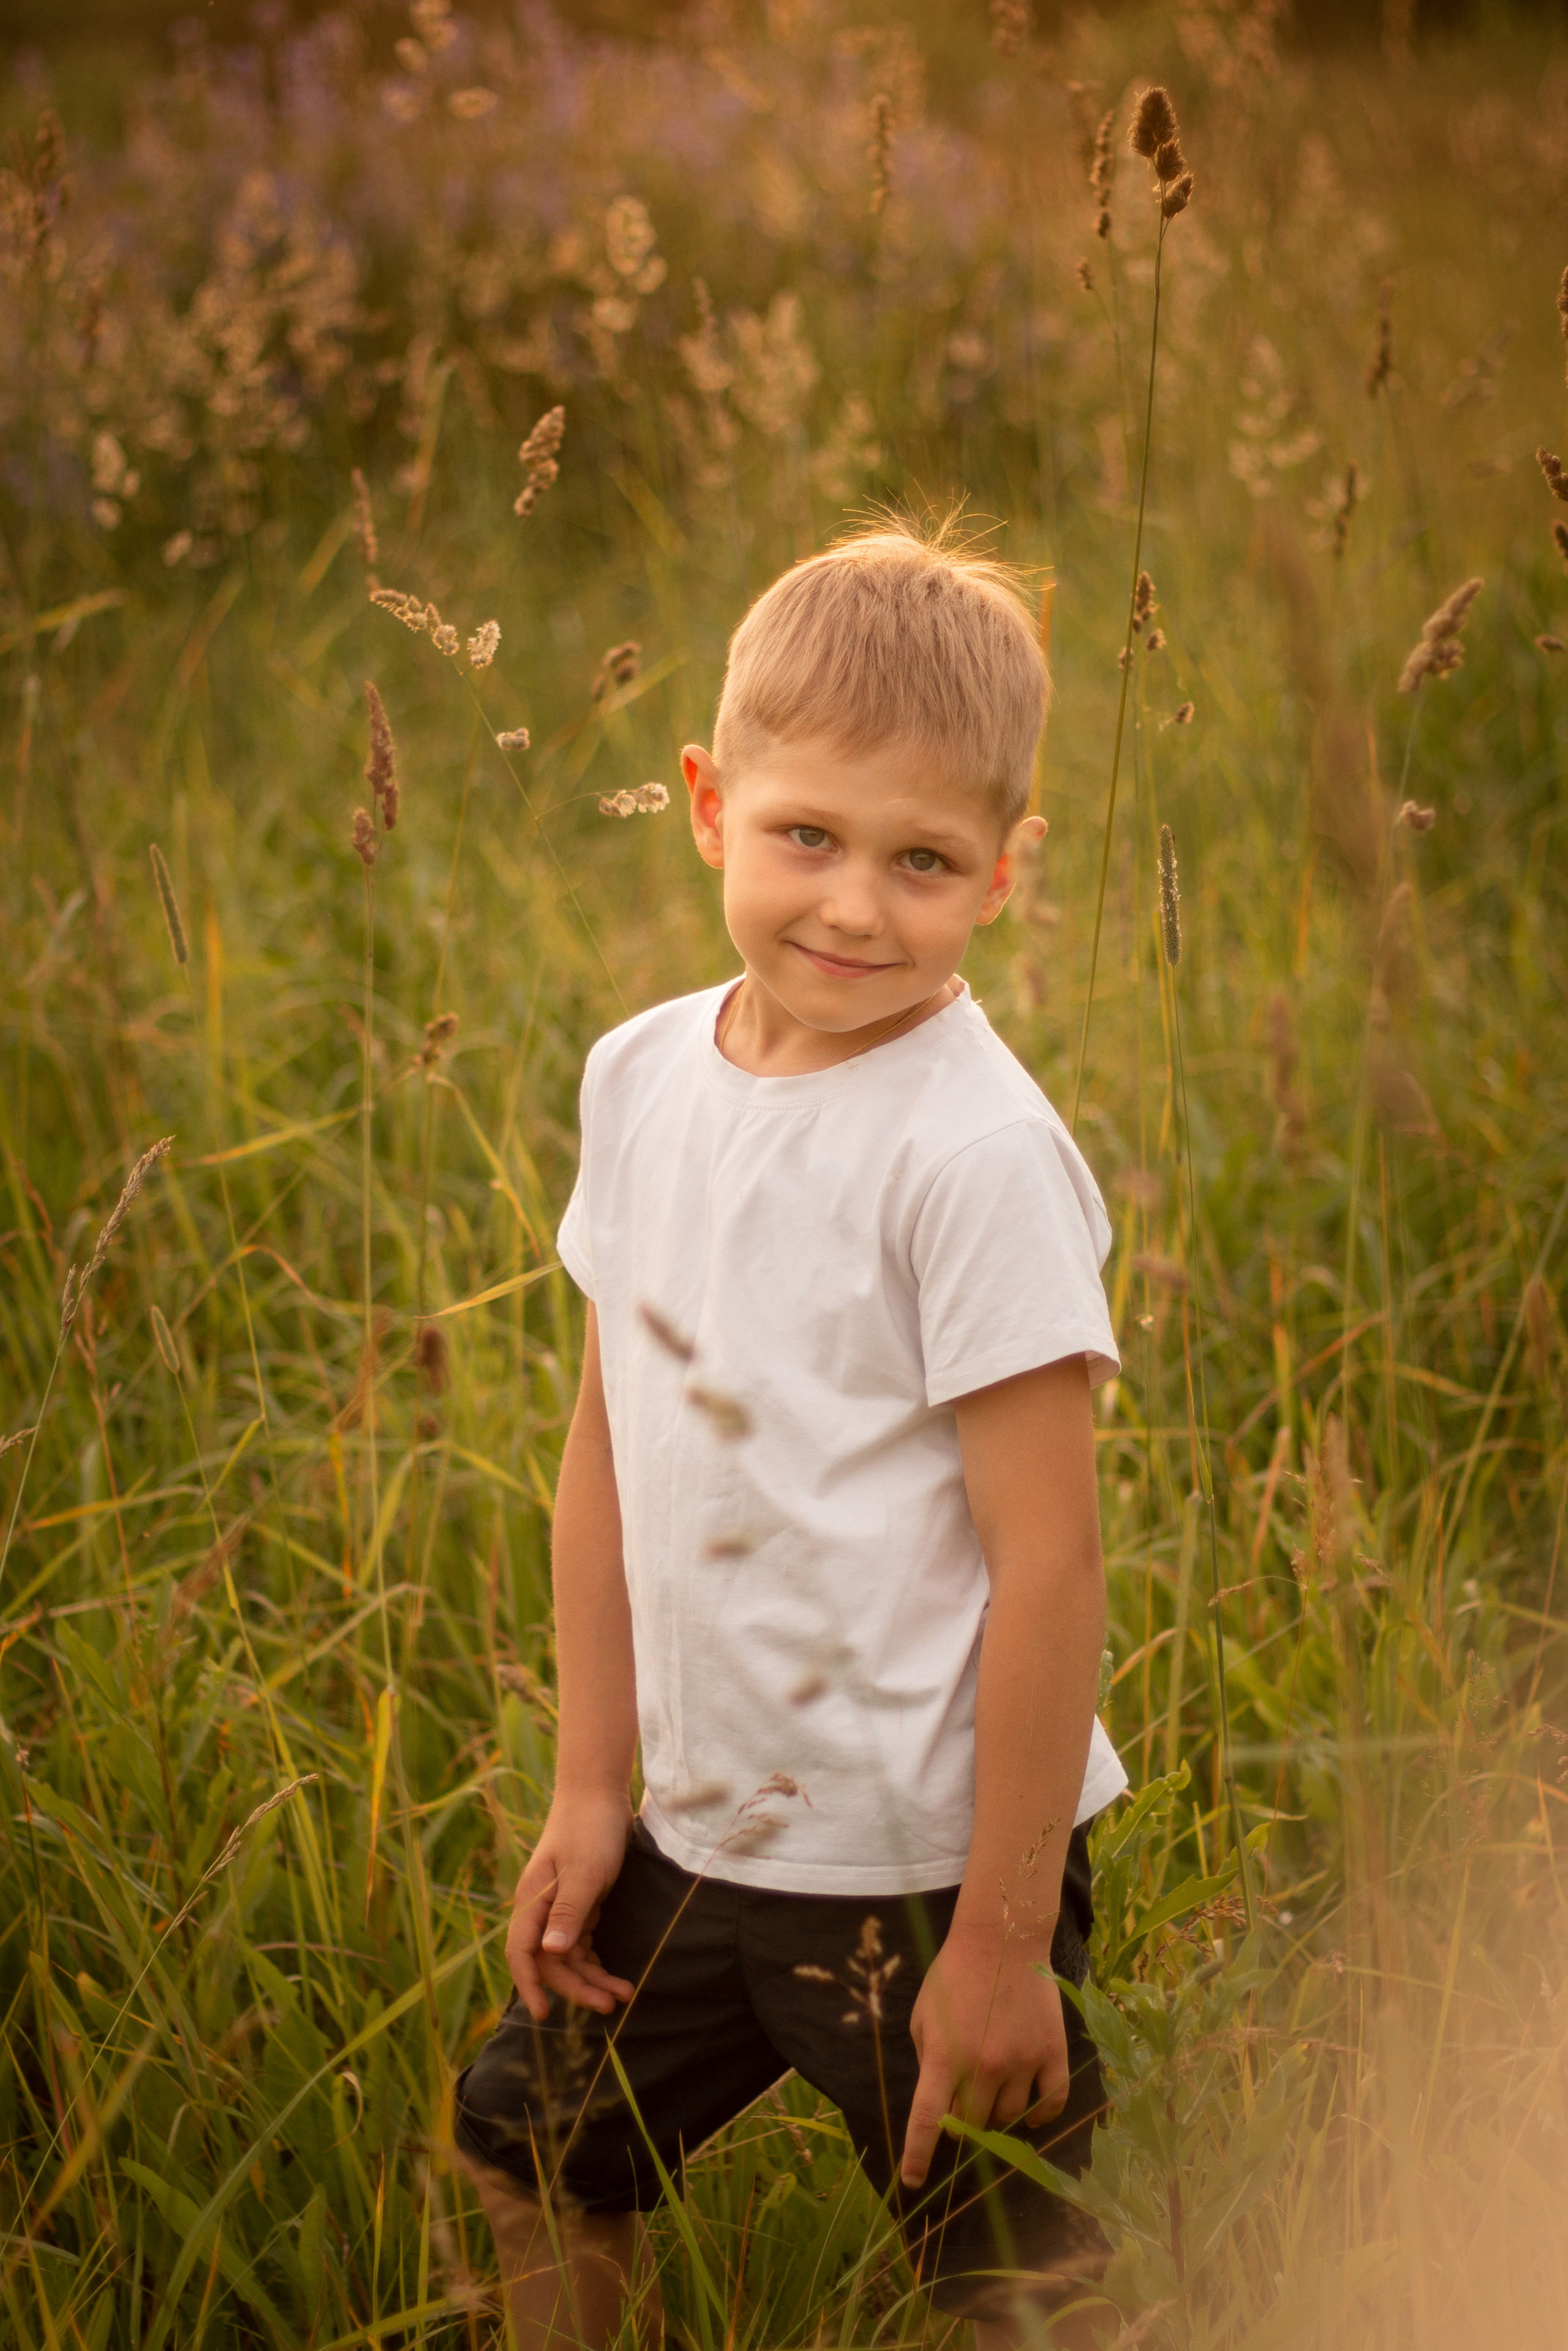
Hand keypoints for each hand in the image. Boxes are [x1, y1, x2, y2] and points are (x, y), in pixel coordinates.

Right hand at [505, 1789, 634, 2021]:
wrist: (600, 1793)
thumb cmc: (590, 1828)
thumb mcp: (584, 1871)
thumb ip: (569, 1912)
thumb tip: (550, 1954)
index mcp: (533, 1900)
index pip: (522, 1953)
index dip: (530, 1986)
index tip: (544, 2015)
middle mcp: (541, 1908)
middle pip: (551, 1961)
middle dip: (578, 1987)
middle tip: (611, 2005)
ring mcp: (560, 1907)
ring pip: (569, 1956)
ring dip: (593, 1978)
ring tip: (623, 1995)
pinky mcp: (579, 1903)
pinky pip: (583, 1943)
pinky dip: (597, 1961)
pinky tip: (614, 1975)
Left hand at [900, 1926, 1068, 2188]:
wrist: (1002, 1939)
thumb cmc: (954, 1975)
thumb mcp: (924, 2014)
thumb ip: (928, 2059)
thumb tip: (939, 2102)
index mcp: (944, 2056)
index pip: (927, 2121)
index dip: (918, 2157)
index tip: (912, 2182)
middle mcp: (982, 2066)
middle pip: (971, 2125)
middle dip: (961, 2123)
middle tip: (963, 2102)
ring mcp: (1020, 2062)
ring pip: (1008, 2118)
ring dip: (996, 2113)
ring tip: (993, 2087)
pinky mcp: (1051, 2054)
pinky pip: (1049, 2105)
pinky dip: (1038, 2116)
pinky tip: (1030, 2111)